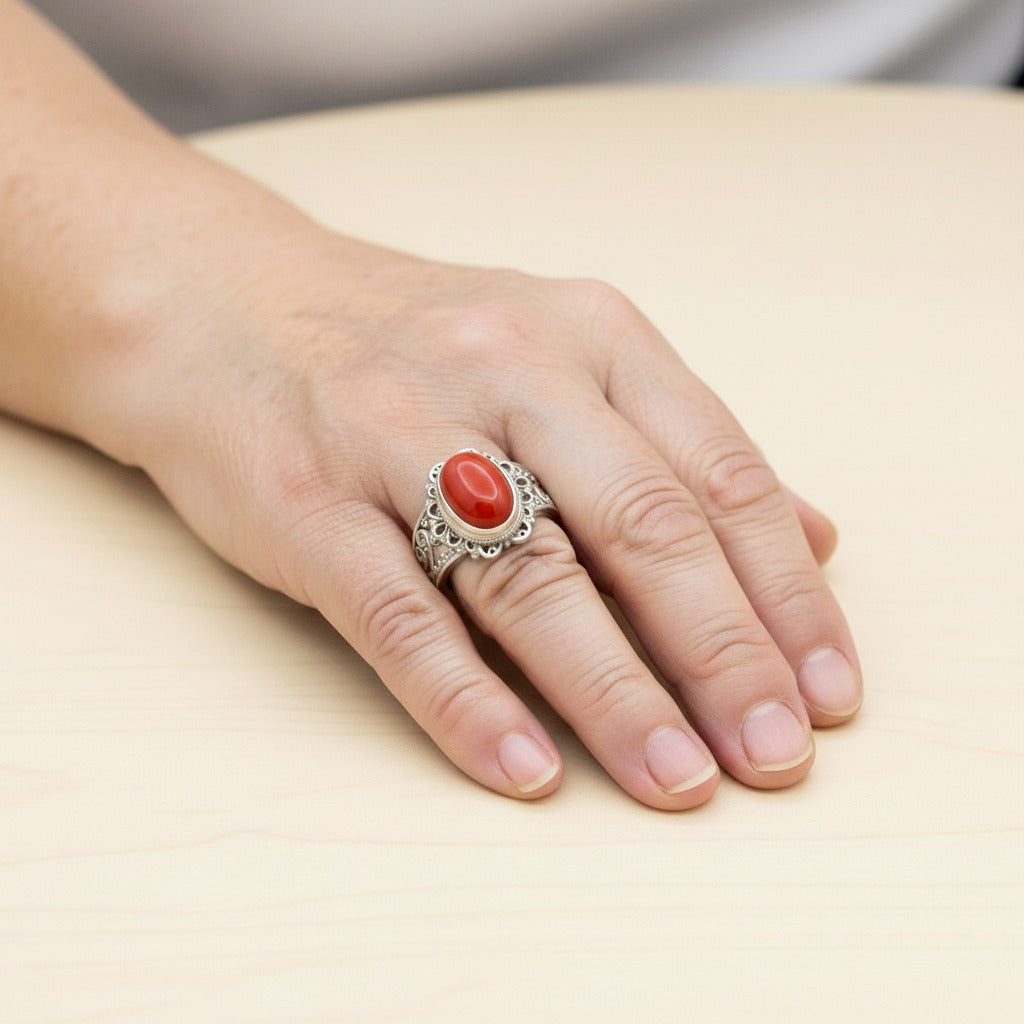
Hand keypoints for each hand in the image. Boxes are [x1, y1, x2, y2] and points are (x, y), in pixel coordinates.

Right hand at [111, 217, 861, 809]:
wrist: (228, 303)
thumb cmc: (417, 346)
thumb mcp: (565, 356)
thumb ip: (683, 447)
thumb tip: (815, 539)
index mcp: (589, 337)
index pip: (719, 474)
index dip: (783, 594)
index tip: (828, 695)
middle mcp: (508, 374)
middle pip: (642, 525)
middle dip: (722, 653)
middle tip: (773, 759)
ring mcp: (400, 434)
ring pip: (528, 575)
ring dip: (613, 692)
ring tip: (676, 781)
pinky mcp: (308, 501)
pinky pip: (396, 612)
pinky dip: (463, 698)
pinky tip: (522, 770)